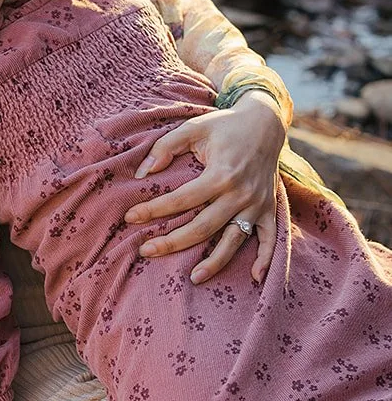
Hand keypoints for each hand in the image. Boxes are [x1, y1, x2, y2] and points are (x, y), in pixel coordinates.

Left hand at [124, 91, 284, 284]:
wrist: (265, 122)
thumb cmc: (224, 126)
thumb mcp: (193, 128)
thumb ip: (165, 147)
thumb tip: (142, 174)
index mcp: (221, 174)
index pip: (182, 199)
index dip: (154, 209)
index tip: (130, 217)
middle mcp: (241, 193)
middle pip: (204, 226)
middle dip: (173, 242)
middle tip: (146, 251)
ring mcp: (257, 204)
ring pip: (234, 239)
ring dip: (216, 261)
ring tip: (194, 278)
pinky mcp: (269, 208)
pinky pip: (269, 238)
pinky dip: (265, 258)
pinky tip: (254, 277)